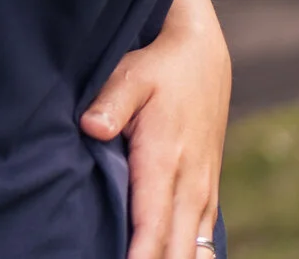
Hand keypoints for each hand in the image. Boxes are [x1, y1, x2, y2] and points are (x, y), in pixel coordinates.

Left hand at [81, 0, 229, 258]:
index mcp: (164, 161)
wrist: (202, 58)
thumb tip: (91, 127)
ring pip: (194, 250)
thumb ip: (110, 102)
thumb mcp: (131, 74)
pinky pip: (202, 240)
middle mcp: (189, 185)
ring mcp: (202, 192)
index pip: (152, 226)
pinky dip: (187, 257)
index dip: (139, 257)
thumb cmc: (160, 68)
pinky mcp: (207, 193)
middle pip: (176, 250)